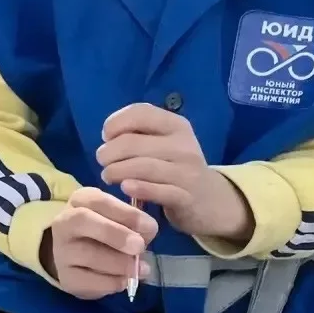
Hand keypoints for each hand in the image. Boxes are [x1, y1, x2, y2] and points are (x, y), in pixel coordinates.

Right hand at [43, 188, 157, 299]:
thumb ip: (133, 222)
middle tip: (139, 246)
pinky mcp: (65, 276)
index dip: (125, 213)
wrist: (77, 259)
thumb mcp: (119, 219)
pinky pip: (88, 280)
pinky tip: (124, 280)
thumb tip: (148, 232)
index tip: (150, 226)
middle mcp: (64, 221)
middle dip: (115, 233)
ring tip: (140, 269)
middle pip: (83, 220)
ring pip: (87, 254)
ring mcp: (61, 250)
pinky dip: (111, 282)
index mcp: (81, 201)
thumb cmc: (105, 233)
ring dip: (118, 263)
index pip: (98, 200)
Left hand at [97, 103, 252, 243]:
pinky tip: (125, 187)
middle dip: (109, 152)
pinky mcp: (186, 197)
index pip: (139, 113)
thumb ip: (139, 133)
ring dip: (115, 171)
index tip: (106, 137)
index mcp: (176, 125)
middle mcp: (184, 145)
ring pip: (141, 166)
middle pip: (132, 143)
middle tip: (102, 160)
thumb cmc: (176, 166)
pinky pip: (156, 190)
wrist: (211, 199)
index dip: (115, 123)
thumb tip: (108, 135)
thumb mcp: (164, 143)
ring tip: (108, 175)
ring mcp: (187, 172)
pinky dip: (136, 188)